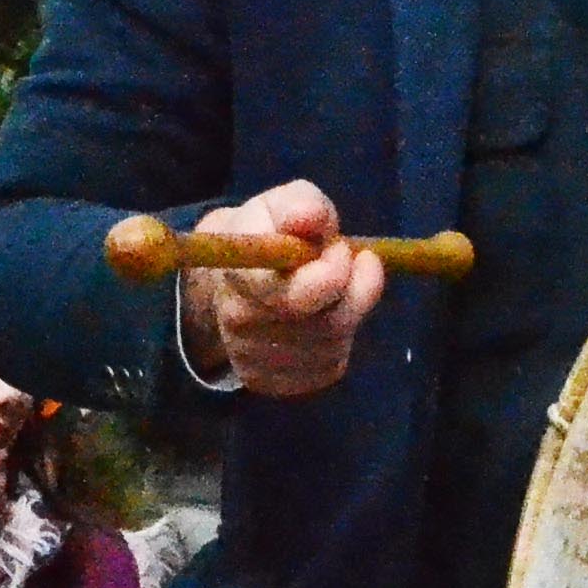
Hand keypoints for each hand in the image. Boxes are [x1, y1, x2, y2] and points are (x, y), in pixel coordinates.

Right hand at [175, 180, 387, 399]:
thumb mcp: (283, 204)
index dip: (331, 274)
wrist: (234, 274)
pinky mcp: (273, 383)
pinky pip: (328, 367)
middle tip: (353, 261)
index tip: (342, 247)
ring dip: (350, 311)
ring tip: (341, 285)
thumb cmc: (267, 232)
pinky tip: (329, 315)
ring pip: (331, 346)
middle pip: (323, 324)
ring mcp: (255, 358)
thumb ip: (300, 205)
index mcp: (240, 275)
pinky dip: (342, 340)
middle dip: (353, 290)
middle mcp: (241, 323)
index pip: (292, 294)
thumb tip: (310, 216)